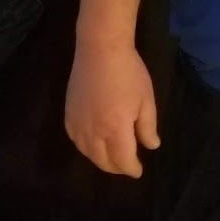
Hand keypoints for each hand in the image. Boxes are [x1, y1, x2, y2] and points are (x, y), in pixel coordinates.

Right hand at [65, 41, 158, 177]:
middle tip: (126, 166)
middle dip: (116, 168)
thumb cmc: (129, 72)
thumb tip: (151, 146)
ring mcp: (78, 124)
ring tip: (112, 158)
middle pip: (103, 161)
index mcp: (116, 129)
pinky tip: (94, 145)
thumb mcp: (146, 100)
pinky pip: (76, 141)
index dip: (131, 168)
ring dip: (101, 160)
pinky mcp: (68, 116)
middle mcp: (94, 132)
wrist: (100, 49)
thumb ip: (148, 127)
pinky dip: (86, 149)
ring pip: (88, 154)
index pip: (123, 160)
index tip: (138, 171)